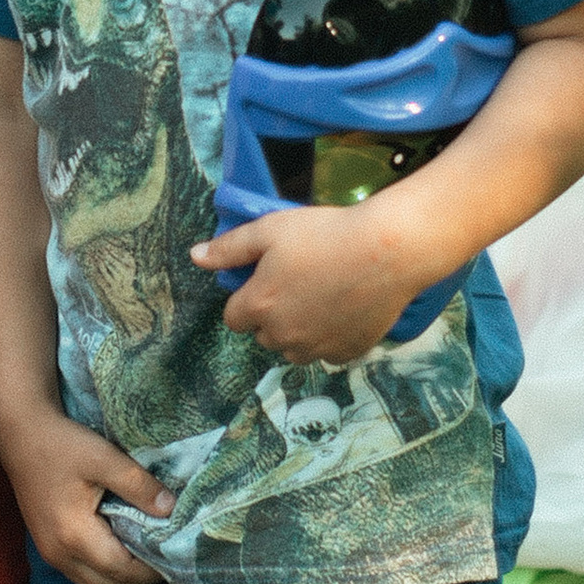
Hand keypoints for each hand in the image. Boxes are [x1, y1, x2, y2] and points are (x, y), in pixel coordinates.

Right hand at [0, 403, 170, 583]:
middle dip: (140, 578)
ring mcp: (50, 553)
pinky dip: (105, 570)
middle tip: (166, 556)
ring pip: (95, 582)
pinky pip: (82, 572)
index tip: (175, 553)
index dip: (152, 568)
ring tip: (147, 556)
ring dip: (122, 577)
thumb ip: (139, 486)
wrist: (20, 433)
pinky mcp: (46, 546)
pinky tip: (120, 550)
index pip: (123, 569)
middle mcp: (59, 553)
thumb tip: (171, 510)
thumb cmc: (61, 443)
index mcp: (74, 534)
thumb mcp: (104, 458)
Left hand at [191, 203, 418, 367]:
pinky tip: (345, 308)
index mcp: (258, 307)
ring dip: (299, 331)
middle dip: (272, 315)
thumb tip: (195, 257)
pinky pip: (328, 352)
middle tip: (298, 283)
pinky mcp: (347, 353)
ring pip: (294, 349)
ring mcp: (316, 349)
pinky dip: (331, 337)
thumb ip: (229, 248)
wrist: (388, 251)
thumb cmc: (325, 234)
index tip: (267, 280)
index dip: (247, 299)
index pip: (234, 318)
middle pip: (264, 335)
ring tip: (321, 297)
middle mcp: (283, 336)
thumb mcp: (269, 230)